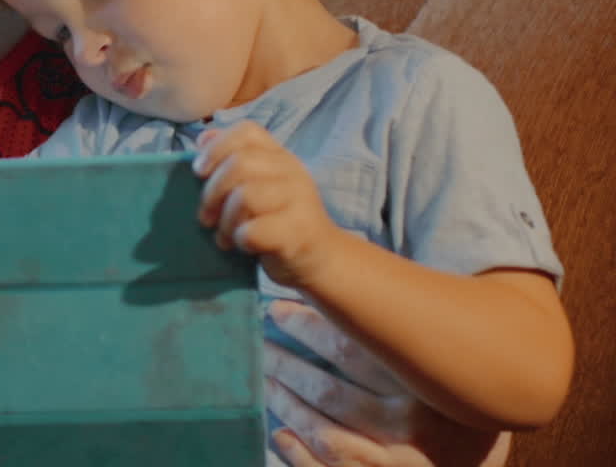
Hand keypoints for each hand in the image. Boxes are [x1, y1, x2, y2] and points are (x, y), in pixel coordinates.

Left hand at [192, 122, 341, 286]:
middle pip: (238, 164)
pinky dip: (239, 239)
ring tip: (225, 236)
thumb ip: (233, 161)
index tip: (200, 172)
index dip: (216, 148)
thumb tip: (203, 140)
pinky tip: (243, 246)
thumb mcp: (258, 185)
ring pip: (244, 196)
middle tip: (206, 216)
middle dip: (212, 192)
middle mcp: (292, 171)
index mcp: (279, 156)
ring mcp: (299, 200)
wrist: (320, 259)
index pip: (247, 131)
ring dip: (225, 221)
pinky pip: (252, 230)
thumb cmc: (278, 222)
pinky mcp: (298, 232)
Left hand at [264, 299, 508, 466]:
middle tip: (260, 343)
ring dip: (286, 404)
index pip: (350, 348)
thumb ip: (395, 329)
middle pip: (329, 391)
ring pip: (323, 432)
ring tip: (265, 379)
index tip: (276, 309)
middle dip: (286, 363)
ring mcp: (394, 462)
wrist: (478, 459)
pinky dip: (298, 452)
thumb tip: (331, 288)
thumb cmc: (450, 397)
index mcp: (424, 383)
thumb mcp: (438, 358)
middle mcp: (410, 425)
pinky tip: (279, 431)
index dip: (306, 326)